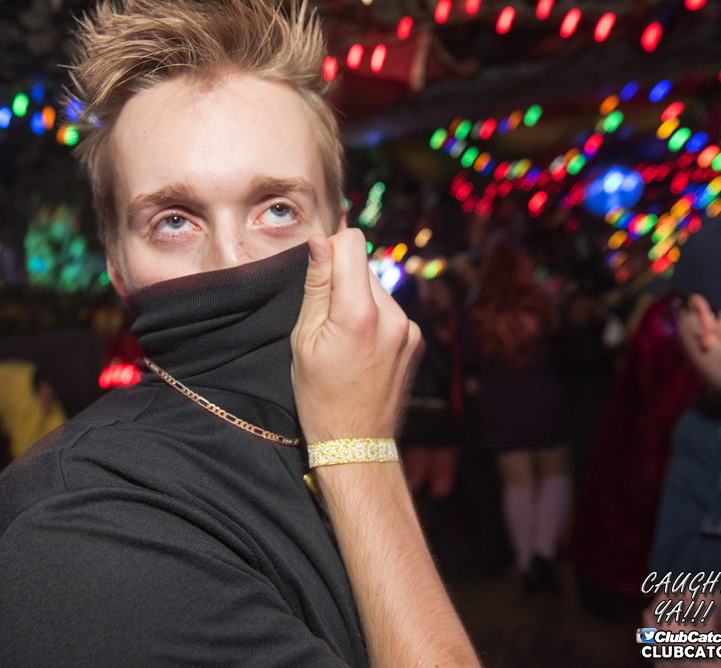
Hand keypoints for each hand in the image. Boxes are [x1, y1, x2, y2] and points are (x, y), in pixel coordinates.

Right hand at [291, 229, 423, 443]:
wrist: (357, 442)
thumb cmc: (320, 396)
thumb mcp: (304, 340)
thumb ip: (316, 287)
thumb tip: (320, 242)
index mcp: (359, 314)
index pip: (353, 242)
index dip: (331, 248)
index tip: (319, 268)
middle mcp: (392, 316)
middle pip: (364, 265)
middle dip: (343, 279)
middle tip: (325, 318)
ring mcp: (409, 329)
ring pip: (378, 289)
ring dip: (360, 300)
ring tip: (344, 339)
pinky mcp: (416, 340)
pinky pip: (391, 311)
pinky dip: (375, 319)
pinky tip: (362, 349)